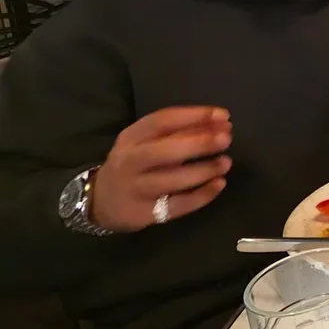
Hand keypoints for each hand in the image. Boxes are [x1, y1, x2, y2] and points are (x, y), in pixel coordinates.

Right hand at [91, 106, 232, 231]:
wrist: (101, 201)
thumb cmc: (135, 164)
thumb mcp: (146, 143)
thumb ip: (179, 132)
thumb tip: (220, 123)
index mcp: (131, 137)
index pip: (162, 121)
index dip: (194, 116)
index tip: (223, 115)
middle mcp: (130, 161)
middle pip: (165, 150)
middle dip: (199, 143)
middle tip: (227, 138)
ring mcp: (135, 188)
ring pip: (172, 179)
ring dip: (203, 170)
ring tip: (225, 163)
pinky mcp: (143, 213)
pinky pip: (177, 205)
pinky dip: (201, 195)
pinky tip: (219, 185)